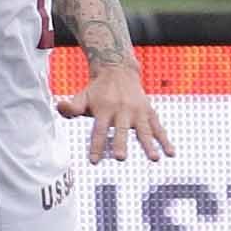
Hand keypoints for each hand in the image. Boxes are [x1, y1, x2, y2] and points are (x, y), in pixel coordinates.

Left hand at [55, 63, 173, 164]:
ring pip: (144, 130)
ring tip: (154, 159)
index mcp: (104, 109)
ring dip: (149, 145)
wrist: (118, 70)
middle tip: (121, 158)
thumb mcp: (82, 96)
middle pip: (121, 130)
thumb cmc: (97, 90)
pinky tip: (171, 153)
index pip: (99, 130)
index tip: (94, 161)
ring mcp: (138, 111)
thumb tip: (60, 107)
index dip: (97, 145)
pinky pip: (158, 127)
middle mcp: (122, 110)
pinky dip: (165, 140)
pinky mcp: (149, 111)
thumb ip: (71, 107)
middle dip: (121, 144)